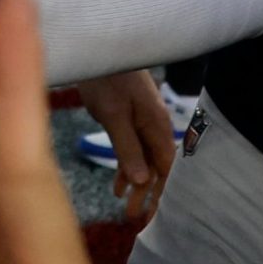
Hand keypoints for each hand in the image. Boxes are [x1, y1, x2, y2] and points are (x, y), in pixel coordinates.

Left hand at [73, 68, 172, 220]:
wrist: (96, 44)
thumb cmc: (106, 77)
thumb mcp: (113, 115)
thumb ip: (127, 147)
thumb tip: (143, 180)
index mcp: (157, 124)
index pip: (167, 167)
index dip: (161, 192)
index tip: (153, 216)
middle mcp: (154, 123)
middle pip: (157, 165)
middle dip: (149, 192)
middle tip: (135, 218)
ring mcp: (141, 119)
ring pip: (143, 157)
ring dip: (136, 181)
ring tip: (126, 207)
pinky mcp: (128, 115)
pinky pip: (132, 146)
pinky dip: (126, 165)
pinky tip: (117, 183)